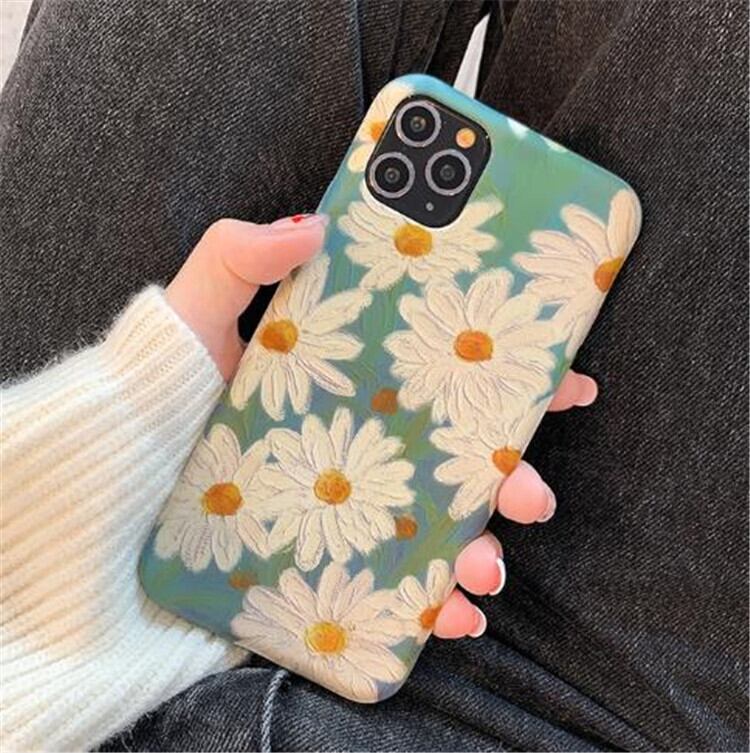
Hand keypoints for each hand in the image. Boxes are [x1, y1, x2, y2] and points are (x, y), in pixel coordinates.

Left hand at [166, 214, 597, 640]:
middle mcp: (367, 438)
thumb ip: (241, 255)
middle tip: (532, 493)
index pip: (447, 372)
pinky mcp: (336, 551)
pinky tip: (452, 614)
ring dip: (483, 548)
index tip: (568, 381)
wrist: (120, 487)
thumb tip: (312, 223)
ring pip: (442, 524)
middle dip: (514, 474)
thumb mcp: (196, 311)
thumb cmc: (164, 394)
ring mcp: (355, 499)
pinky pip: (399, 581)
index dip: (514, 377)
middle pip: (460, 456)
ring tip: (487, 568)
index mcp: (355, 379)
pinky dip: (435, 603)